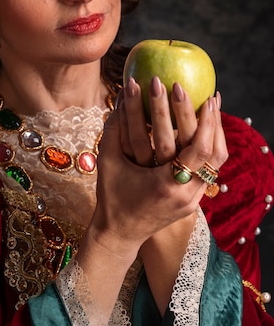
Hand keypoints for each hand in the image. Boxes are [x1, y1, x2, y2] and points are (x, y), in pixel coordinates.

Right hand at [92, 76, 226, 260]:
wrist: (120, 233)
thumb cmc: (111, 197)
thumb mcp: (107, 161)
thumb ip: (113, 128)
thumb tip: (122, 94)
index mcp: (167, 187)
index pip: (196, 150)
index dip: (195, 118)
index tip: (186, 92)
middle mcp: (187, 195)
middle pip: (213, 153)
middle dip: (210, 119)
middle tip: (205, 93)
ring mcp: (193, 199)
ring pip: (218, 161)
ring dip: (216, 131)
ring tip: (212, 105)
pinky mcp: (194, 198)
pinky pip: (211, 167)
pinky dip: (211, 144)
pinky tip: (207, 126)